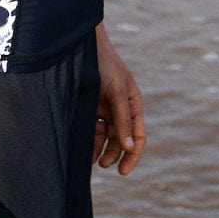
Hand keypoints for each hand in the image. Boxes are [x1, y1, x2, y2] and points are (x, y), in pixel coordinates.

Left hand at [93, 23, 146, 174]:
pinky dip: (89, 140)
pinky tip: (83, 150)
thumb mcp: (116, 92)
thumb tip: (130, 147)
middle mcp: (119, 107)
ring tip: (91, 160)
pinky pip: (91, 128)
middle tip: (103, 165)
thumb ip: (122, 119)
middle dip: (114, 154)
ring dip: (100, 149)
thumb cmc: (103, 65)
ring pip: (105, 136)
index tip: (123, 171)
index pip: (137, 135)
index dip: (132, 155)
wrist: (81, 46)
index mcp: (132, 103)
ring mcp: (103, 107)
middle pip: (121, 139)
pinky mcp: (88, 107)